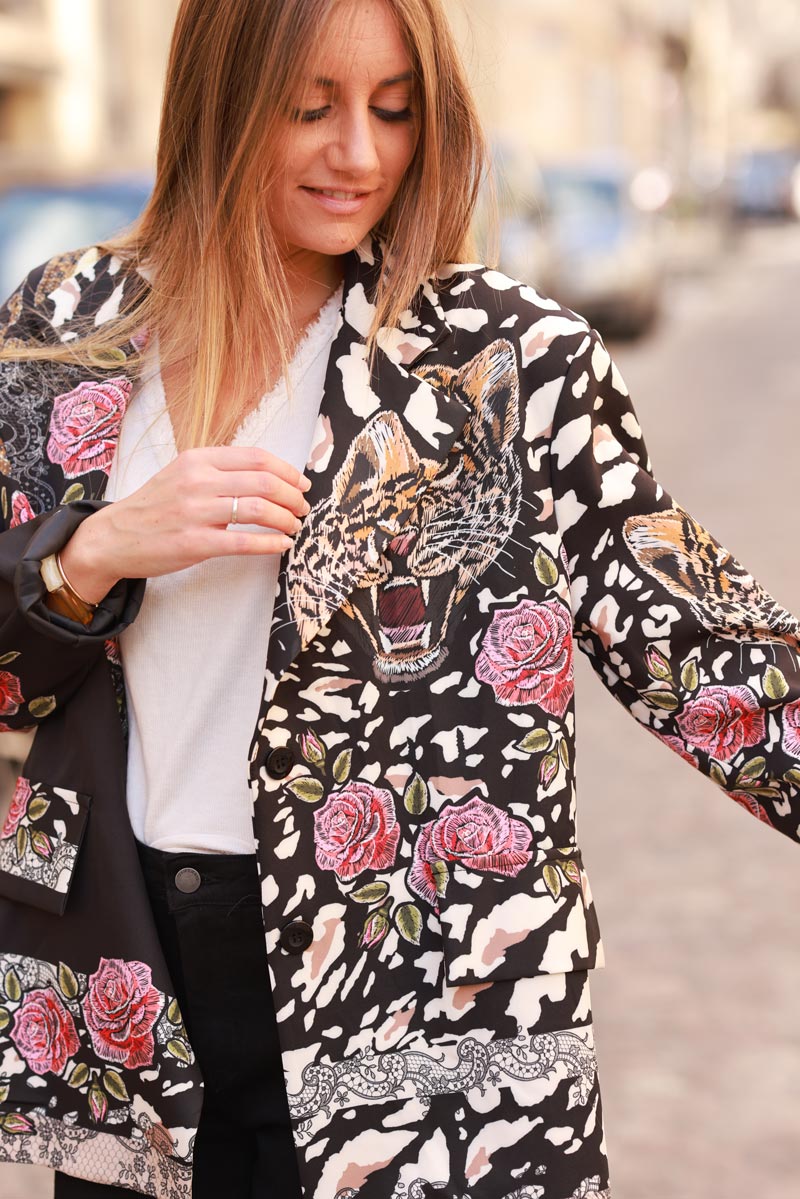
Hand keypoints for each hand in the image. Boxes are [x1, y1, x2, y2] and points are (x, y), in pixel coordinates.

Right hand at [58, 446, 311, 603]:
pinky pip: (244, 542)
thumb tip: (266, 476)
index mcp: (197, 459)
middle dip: (292, 496)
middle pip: (263, 482)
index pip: (256, 457)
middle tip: (302, 508)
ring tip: (294, 526)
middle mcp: (197, 481)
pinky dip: (270, 543)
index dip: (287, 470)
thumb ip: (219, 471)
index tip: (301, 483)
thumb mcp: (182, 474)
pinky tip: (282, 544)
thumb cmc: (154, 507)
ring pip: (258, 510)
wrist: (113, 537)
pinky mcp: (194, 543)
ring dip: (285, 519)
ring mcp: (195, 512)